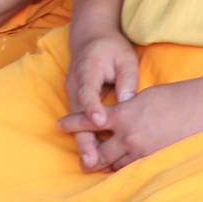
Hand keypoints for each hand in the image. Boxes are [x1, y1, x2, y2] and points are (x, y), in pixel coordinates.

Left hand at [58, 79, 202, 171]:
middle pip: (99, 151)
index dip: (73, 123)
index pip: (89, 120)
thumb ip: (127, 109)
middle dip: (89, 153)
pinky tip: (126, 171)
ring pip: (116, 164)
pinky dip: (128, 170)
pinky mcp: (157, 161)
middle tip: (82, 158)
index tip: (60, 125)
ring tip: (101, 166)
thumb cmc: (176, 97)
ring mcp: (143, 151)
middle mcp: (128, 136)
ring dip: (108, 164)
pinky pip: (135, 170)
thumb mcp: (144, 97)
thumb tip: (118, 116)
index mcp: (123, 115)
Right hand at [65, 25, 141, 171]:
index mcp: (88, 70)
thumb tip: (129, 103)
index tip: (100, 122)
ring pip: (77, 123)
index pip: (88, 91)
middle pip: (78, 115)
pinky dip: (86, 138)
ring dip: (84, 143)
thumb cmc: (111, 47)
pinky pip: (80, 122)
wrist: (89, 37)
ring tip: (92, 164)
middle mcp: (76, 85)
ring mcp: (73, 94)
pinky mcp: (77, 101)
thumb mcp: (124, 58)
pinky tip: (95, 156)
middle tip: (91, 160)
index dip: (93, 108)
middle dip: (84, 139)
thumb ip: (126, 80)